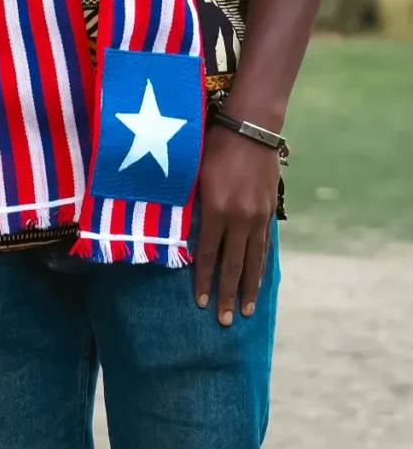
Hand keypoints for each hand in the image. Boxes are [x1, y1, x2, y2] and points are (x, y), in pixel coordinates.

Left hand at [192, 126, 279, 325]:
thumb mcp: (194, 174)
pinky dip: (261, 265)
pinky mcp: (269, 210)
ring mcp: (259, 216)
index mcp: (218, 210)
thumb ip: (190, 205)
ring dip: (249, 287)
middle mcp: (241, 218)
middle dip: (229, 295)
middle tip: (226, 322)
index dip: (205, 281)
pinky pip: (265, 245)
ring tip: (246, 310)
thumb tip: (178, 230)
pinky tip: (258, 279)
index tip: (201, 303)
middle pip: (234, 265)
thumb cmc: (213, 145)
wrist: (252, 127)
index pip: (209, 255)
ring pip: (254, 260)